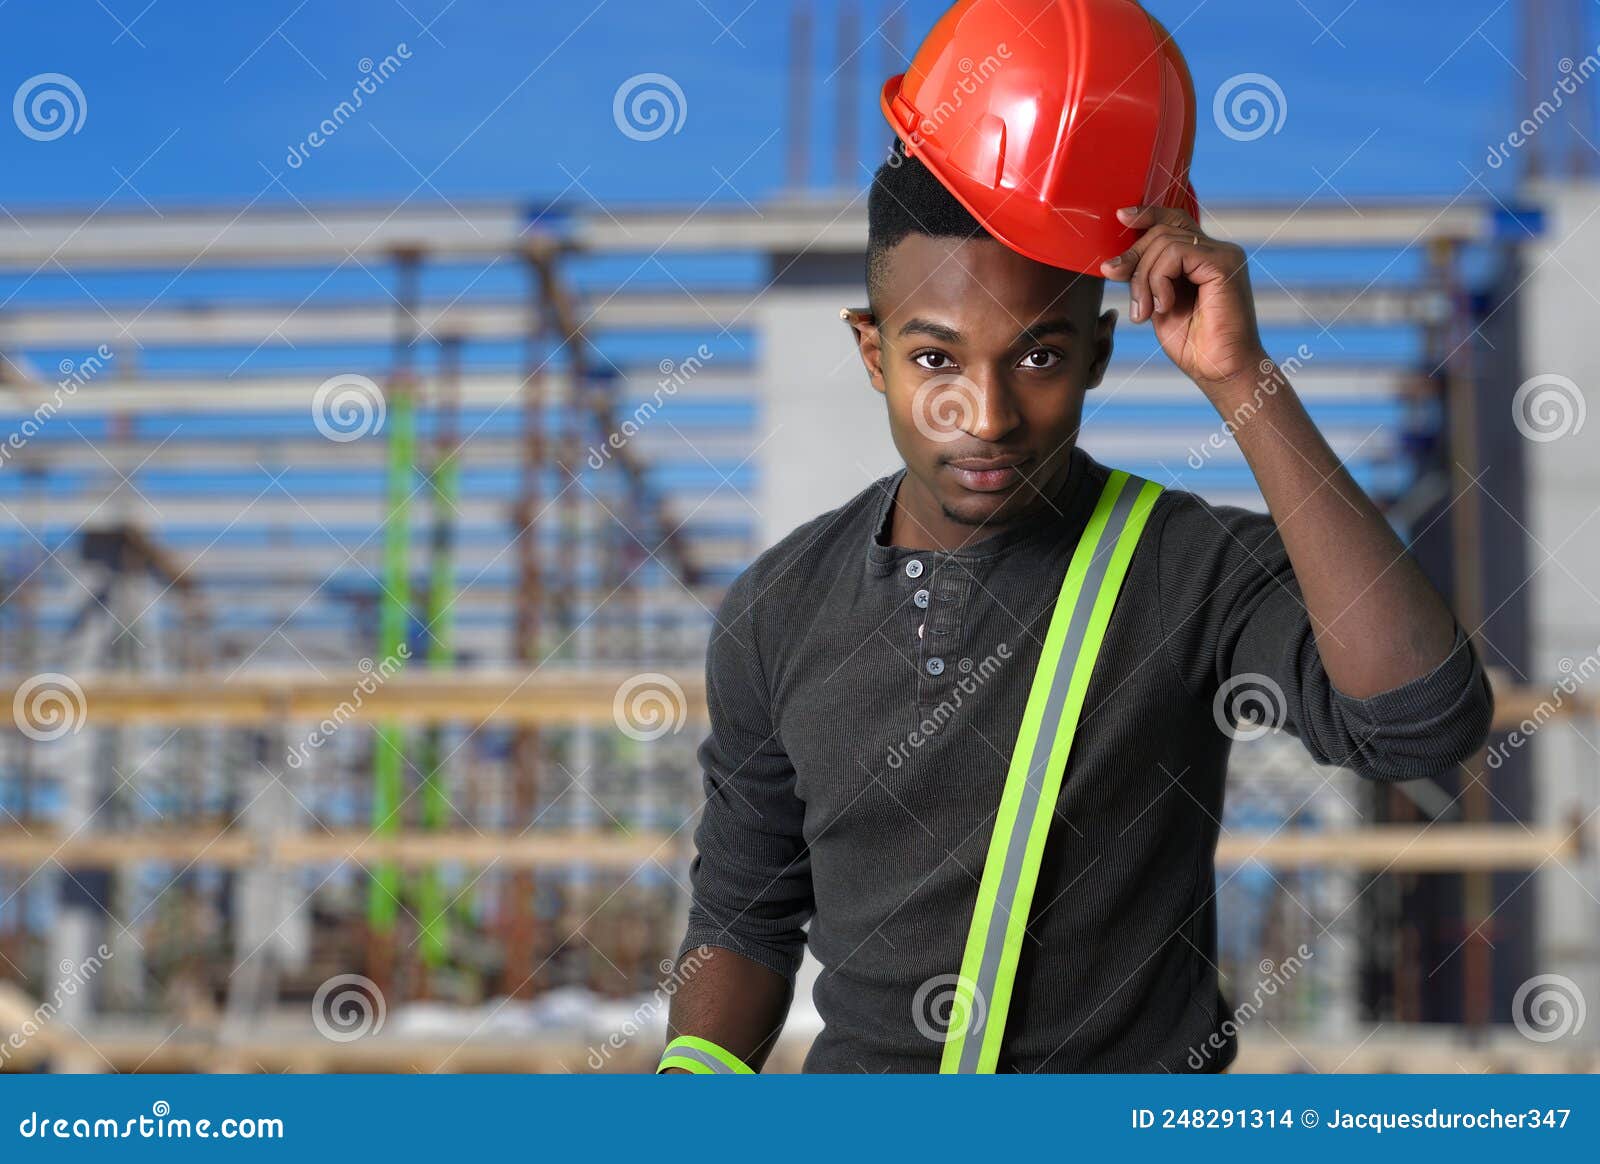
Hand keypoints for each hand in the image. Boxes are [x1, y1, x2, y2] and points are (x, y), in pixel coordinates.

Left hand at [1099, 205, 1267, 400]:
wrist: (1220, 370)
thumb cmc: (1193, 344)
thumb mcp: (1157, 304)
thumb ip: (1145, 278)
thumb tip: (1115, 262)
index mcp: (1203, 257)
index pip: (1173, 220)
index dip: (1146, 214)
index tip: (1121, 217)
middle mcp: (1216, 250)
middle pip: (1162, 230)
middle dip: (1134, 260)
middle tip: (1131, 300)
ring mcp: (1223, 254)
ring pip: (1164, 242)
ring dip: (1144, 279)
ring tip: (1146, 311)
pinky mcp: (1224, 264)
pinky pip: (1176, 254)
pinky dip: (1159, 280)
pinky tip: (1163, 306)